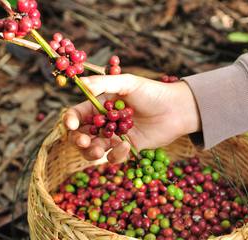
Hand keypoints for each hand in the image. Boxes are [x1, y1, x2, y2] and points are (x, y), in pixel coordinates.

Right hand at [63, 74, 200, 162]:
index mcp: (99, 104)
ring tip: (100, 150)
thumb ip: (104, 83)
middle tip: (85, 143)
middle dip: (79, 140)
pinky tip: (127, 146)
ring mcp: (114, 136)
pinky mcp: (126, 148)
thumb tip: (81, 83)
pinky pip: (113, 157)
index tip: (71, 125)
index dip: (70, 120)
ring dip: (92, 152)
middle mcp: (104, 121)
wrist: (177, 110)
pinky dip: (116, 154)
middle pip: (80, 135)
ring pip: (93, 149)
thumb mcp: (128, 83)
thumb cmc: (152, 93)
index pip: (77, 114)